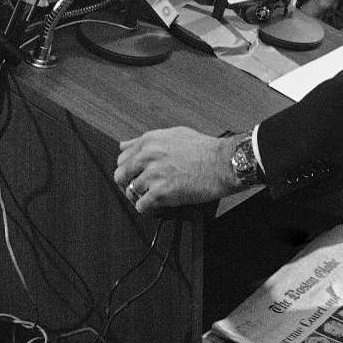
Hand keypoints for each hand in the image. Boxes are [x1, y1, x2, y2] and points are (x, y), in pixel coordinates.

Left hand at [114, 127, 241, 212]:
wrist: (222, 163)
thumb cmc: (205, 150)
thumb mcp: (175, 134)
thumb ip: (148, 140)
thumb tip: (127, 145)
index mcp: (150, 141)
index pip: (122, 157)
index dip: (128, 169)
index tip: (134, 174)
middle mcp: (148, 156)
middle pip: (120, 176)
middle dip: (128, 184)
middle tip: (140, 188)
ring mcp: (153, 175)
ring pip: (130, 192)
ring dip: (141, 196)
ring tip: (154, 196)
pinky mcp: (160, 193)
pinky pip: (141, 206)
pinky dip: (148, 208)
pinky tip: (157, 205)